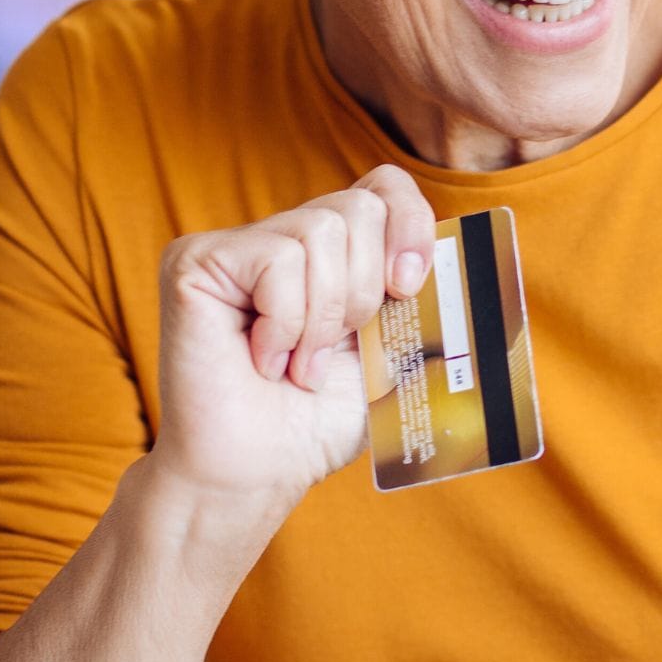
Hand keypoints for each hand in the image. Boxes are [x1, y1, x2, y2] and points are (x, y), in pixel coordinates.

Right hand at [148, 164, 434, 515]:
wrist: (259, 474)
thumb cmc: (319, 422)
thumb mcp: (393, 353)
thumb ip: (422, 300)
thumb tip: (466, 256)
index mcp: (332, 255)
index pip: (384, 187)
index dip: (409, 224)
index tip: (409, 285)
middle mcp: (281, 237)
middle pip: (359, 208)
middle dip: (366, 291)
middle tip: (334, 351)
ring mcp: (235, 246)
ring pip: (320, 231)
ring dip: (324, 317)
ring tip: (298, 364)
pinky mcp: (195, 261)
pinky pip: (277, 260)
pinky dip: (286, 323)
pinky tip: (262, 360)